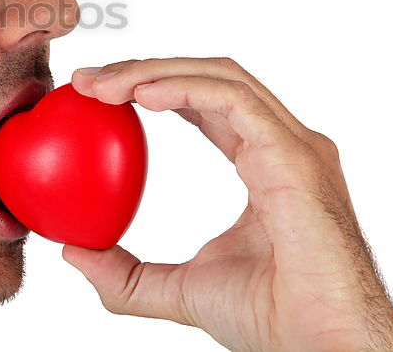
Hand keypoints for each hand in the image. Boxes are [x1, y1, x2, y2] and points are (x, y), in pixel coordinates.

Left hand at [63, 57, 392, 351]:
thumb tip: (73, 252)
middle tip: (87, 81)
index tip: (95, 94)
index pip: (204, 103)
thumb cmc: (271, 320)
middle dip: (144, 69)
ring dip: (154, 71)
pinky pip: (234, 100)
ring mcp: (294, 145)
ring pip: (221, 77)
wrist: (319, 345)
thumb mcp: (179, 290)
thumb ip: (127, 274)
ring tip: (102, 83)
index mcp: (266, 162)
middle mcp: (284, 144)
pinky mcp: (295, 154)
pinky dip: (184, 88)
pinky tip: (139, 94)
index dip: (150, 87)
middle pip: (209, 78)